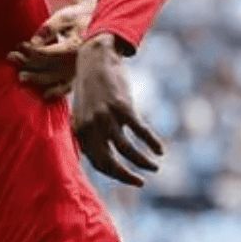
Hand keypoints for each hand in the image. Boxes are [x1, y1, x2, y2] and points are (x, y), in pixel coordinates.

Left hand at [8, 3, 91, 99]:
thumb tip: (33, 43)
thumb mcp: (66, 16)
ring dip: (36, 78)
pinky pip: (68, 87)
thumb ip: (49, 28)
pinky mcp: (80, 74)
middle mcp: (77, 62)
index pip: (46, 54)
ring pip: (54, 79)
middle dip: (27, 64)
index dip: (30, 51)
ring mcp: (79, 70)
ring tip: (21, 76)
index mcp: (73, 46)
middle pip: (47, 68)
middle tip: (12, 58)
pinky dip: (56, 92)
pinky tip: (46, 94)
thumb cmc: (82, 16)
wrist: (102, 21)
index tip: (20, 46)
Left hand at [71, 36, 164, 186]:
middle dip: (126, 176)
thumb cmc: (91, 88)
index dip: (114, 173)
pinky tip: (160, 150)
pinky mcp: (122, 106)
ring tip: (154, 166)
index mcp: (80, 131)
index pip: (98, 162)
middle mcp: (91, 126)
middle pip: (109, 161)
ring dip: (142, 162)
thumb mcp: (84, 113)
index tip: (128, 178)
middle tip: (140, 182)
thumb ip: (90, 133)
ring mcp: (106, 116)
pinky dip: (151, 143)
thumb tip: (102, 158)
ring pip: (127, 149)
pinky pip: (140, 131)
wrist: (95, 59)